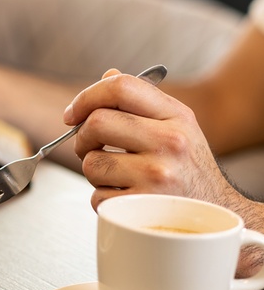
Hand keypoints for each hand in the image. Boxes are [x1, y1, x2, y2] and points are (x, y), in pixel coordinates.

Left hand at [66, 69, 237, 209]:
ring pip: (91, 164)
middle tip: (91, 148)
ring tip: (118, 177)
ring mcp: (156, 175)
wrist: (218, 214)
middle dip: (83, 137)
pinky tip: (126, 197)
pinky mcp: (143, 206)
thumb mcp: (178, 126)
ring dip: (94, 172)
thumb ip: (142, 102)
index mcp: (176, 116)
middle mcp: (169, 142)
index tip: (72, 114)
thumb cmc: (188, 169)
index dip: (86, 97)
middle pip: (96, 123)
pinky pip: (97, 196)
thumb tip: (107, 75)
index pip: (121, 87)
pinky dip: (103, 198)